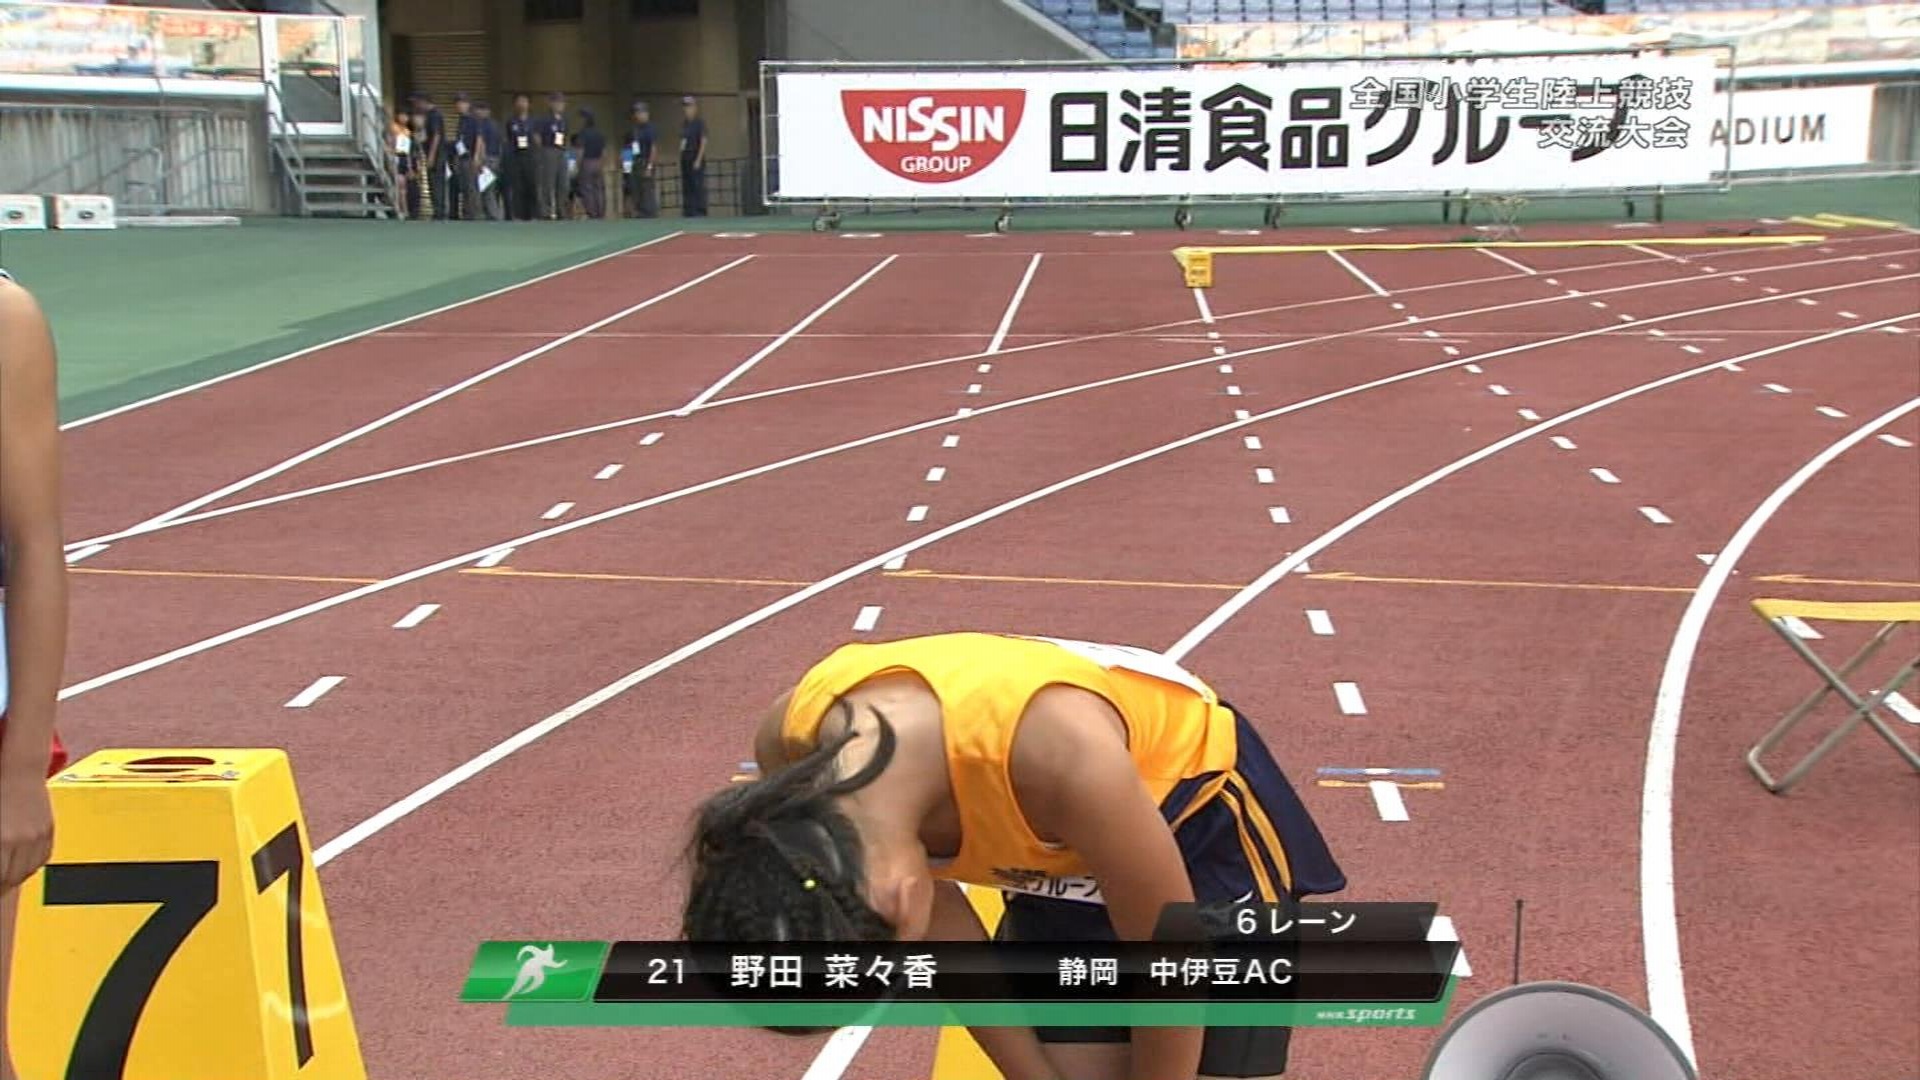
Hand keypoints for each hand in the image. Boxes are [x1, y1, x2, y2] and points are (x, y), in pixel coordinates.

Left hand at [0, 773, 52, 892]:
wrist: (19, 768)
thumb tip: (0, 865)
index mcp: (2, 840)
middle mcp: (22, 840)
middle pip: (10, 879)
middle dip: (1, 881)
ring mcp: (39, 836)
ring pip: (26, 872)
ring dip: (13, 875)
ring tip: (4, 870)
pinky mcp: (49, 832)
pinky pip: (41, 859)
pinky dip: (29, 864)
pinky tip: (18, 859)